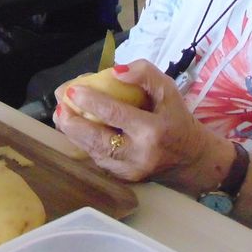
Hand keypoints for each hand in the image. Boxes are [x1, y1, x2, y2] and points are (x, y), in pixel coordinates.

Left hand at [53, 60, 214, 185]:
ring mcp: (130, 172)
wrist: (192, 159)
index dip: (92, 101)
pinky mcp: (124, 180)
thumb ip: (145, 74)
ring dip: (74, 134)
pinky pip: (98, 160)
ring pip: (94, 153)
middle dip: (73, 124)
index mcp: (153, 131)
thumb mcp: (168, 90)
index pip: (116, 115)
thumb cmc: (177, 119)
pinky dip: (84, 144)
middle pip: (98, 141)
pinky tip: (75, 129)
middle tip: (60, 106)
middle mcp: (139, 155)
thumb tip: (115, 72)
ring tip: (61, 115)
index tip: (73, 90)